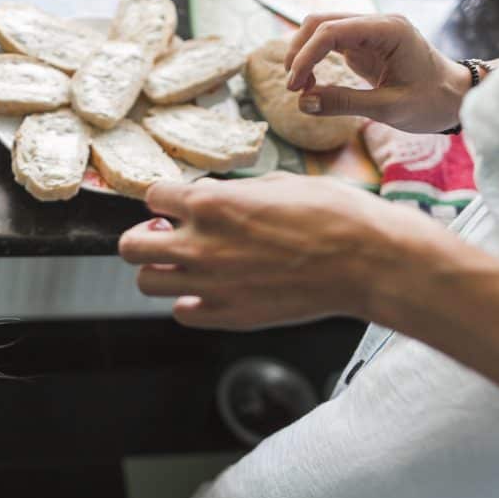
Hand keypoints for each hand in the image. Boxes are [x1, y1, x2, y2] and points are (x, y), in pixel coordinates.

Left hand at [119, 174, 445, 329]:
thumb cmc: (334, 215)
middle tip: (168, 234)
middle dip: (145, 237)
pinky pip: (182, 313)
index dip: (166, 198)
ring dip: (162, 270)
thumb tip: (214, 198)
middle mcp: (201, 244)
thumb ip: (233, 193)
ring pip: (147, 282)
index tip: (178, 204)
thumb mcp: (278, 182)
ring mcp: (211, 285)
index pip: (152, 196)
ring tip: (188, 264)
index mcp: (212, 203)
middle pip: (131, 246)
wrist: (367, 261)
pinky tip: (212, 290)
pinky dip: (190, 302)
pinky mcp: (229, 316)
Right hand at [283, 13, 472, 133]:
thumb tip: (303, 102)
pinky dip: (315, 59)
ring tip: (301, 87)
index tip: (295, 87)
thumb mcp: (388, 108)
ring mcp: (370, 32)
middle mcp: (377, 24)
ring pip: (322, 29)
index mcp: (388, 31)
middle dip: (299, 52)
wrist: (457, 98)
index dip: (306, 56)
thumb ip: (344, 103)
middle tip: (294, 88)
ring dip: (304, 54)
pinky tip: (311, 82)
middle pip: (321, 22)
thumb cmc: (432, 102)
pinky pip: (330, 43)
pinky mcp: (365, 45)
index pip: (332, 31)